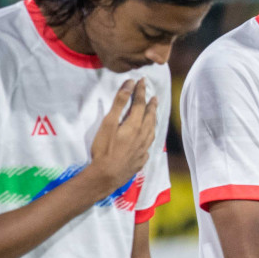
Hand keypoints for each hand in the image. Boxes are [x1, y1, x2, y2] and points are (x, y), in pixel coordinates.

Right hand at [87, 80, 157, 198]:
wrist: (106, 176)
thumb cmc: (104, 149)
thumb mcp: (108, 123)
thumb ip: (119, 103)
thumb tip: (130, 84)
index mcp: (135, 125)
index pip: (140, 104)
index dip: (141, 91)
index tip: (142, 81)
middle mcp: (143, 136)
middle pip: (150, 117)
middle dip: (151, 105)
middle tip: (154, 97)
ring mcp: (143, 149)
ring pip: (152, 131)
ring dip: (153, 120)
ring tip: (154, 115)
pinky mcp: (140, 160)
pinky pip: (148, 145)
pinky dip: (149, 138)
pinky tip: (147, 139)